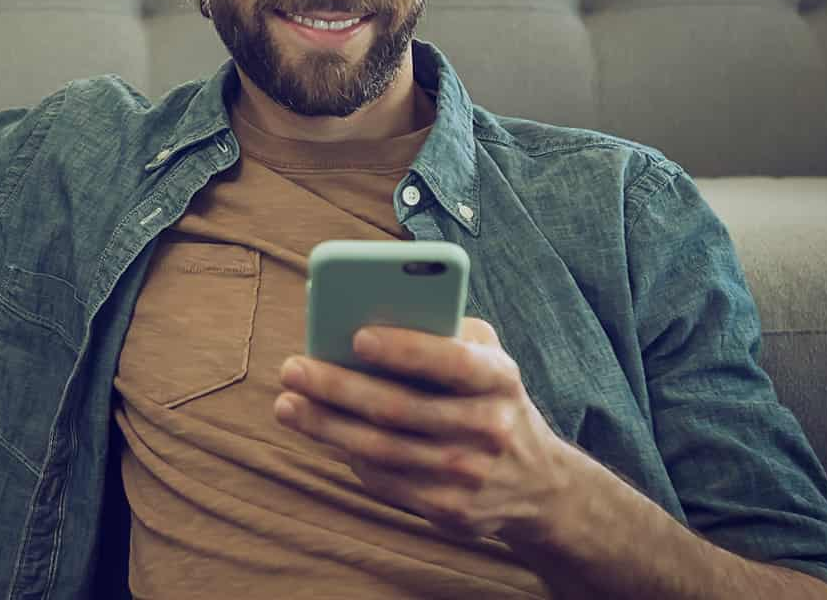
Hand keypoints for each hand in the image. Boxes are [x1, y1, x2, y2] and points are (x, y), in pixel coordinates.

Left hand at [274, 317, 577, 542]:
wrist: (539, 486)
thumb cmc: (491, 399)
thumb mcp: (487, 358)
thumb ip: (443, 332)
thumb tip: (366, 315)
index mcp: (500, 378)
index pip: (452, 362)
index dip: (405, 349)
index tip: (356, 336)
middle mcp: (489, 428)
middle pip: (399, 408)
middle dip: (338, 387)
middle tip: (291, 368)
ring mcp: (469, 474)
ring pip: (381, 449)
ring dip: (325, 426)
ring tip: (287, 404)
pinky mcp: (449, 510)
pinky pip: (385, 481)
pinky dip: (347, 456)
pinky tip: (321, 433)